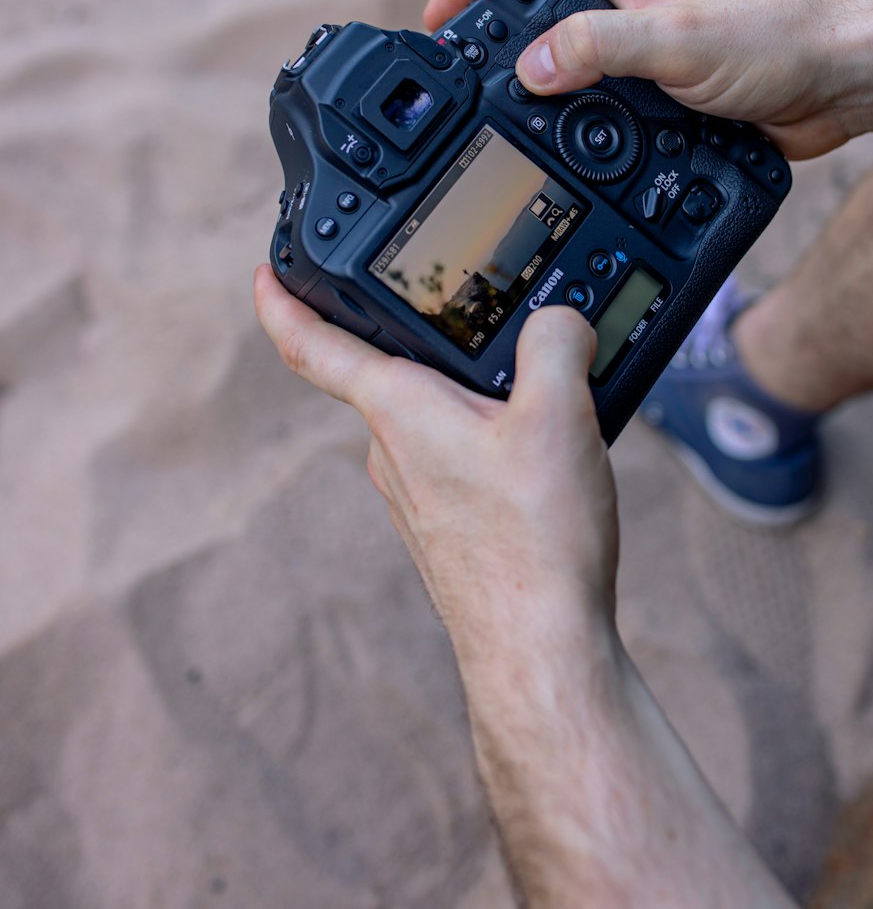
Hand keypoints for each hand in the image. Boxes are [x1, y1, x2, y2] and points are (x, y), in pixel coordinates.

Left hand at [253, 266, 618, 664]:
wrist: (540, 650)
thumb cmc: (533, 543)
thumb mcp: (558, 417)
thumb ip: (556, 345)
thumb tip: (558, 319)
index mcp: (399, 410)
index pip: (311, 344)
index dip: (281, 300)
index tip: (264, 272)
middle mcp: (392, 452)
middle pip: (394, 373)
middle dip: (435, 345)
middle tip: (490, 326)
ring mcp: (415, 496)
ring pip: (433, 421)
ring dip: (474, 401)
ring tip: (543, 403)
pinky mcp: (444, 528)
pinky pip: (457, 462)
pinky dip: (490, 444)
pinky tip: (542, 461)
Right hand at [425, 0, 863, 159]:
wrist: (838, 81)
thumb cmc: (774, 39)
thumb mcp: (675, 39)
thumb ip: (599, 47)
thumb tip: (527, 71)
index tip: (435, 28)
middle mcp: (618, 8)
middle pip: (529, 21)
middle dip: (490, 54)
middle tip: (461, 99)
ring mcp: (637, 54)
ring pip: (562, 75)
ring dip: (534, 105)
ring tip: (505, 141)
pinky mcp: (658, 99)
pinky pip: (600, 116)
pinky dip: (577, 137)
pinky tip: (571, 168)